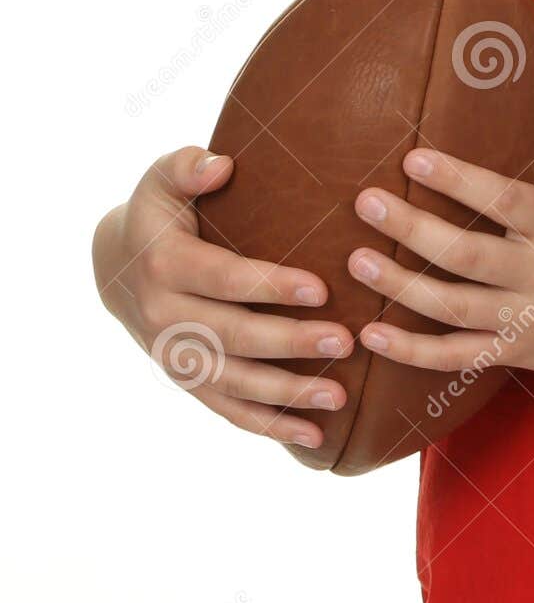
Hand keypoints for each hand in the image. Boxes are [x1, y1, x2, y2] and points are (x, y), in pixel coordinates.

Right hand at [93, 146, 356, 447]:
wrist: (118, 265)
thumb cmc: (160, 210)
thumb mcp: (163, 176)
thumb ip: (188, 165)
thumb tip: (220, 165)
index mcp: (165, 265)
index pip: (224, 279)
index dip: (270, 285)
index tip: (321, 288)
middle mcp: (164, 317)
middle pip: (233, 336)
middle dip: (291, 343)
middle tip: (346, 341)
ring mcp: (175, 356)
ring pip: (232, 383)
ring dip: (286, 394)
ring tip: (338, 396)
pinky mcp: (187, 380)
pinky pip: (227, 410)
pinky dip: (268, 427)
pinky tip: (313, 437)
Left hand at [346, 76, 533, 380]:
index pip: (505, 200)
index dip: (458, 181)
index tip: (411, 159)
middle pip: (467, 255)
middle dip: (412, 230)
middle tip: (365, 202)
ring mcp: (525, 319)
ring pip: (453, 307)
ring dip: (399, 287)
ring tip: (356, 260)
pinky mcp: (513, 353)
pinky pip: (456, 358)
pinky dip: (412, 353)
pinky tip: (372, 335)